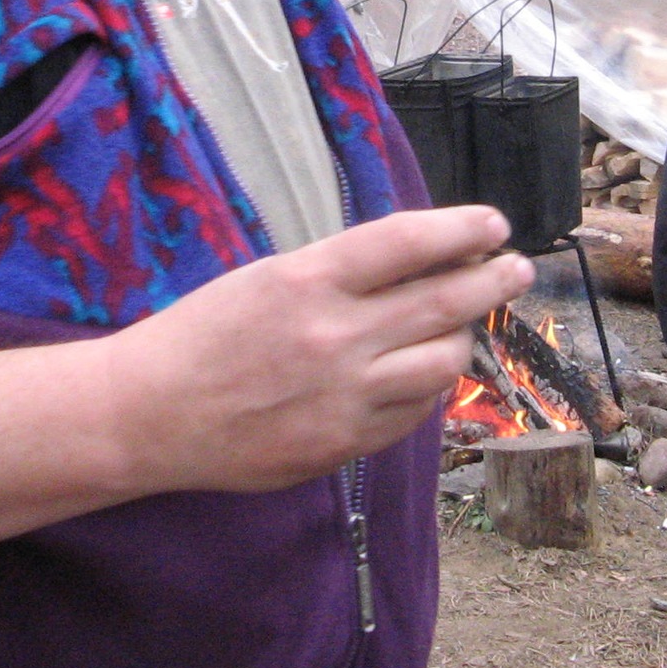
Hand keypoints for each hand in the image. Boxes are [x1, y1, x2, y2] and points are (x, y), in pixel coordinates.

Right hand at [101, 205, 533, 495]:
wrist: (150, 413)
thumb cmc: (200, 334)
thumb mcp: (264, 278)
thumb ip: (336, 275)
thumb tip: (413, 268)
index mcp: (309, 279)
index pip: (408, 242)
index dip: (461, 229)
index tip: (493, 222)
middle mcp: (335, 335)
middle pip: (442, 301)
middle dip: (491, 280)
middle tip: (516, 269)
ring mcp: (344, 395)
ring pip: (441, 362)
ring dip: (463, 337)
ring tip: (466, 324)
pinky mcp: (343, 444)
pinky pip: (413, 413)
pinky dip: (428, 388)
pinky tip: (424, 373)